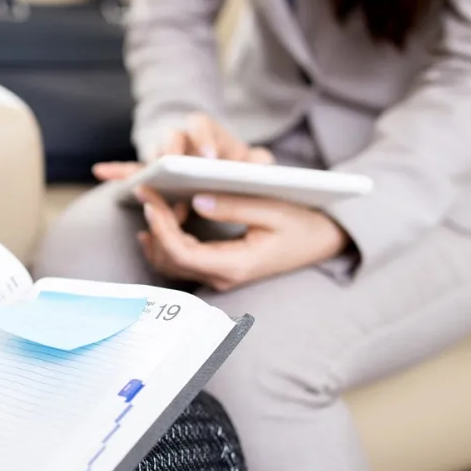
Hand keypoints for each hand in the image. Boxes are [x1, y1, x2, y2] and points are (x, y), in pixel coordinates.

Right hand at [92, 113, 274, 180]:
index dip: (202, 138)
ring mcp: (165, 157)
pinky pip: (131, 171)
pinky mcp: (153, 175)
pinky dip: (116, 171)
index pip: (201, 125)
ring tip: (148, 190)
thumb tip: (260, 164)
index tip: (206, 157)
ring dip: (149, 171)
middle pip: (171, 137)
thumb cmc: (241, 170)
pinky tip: (100, 172)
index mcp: (208, 133)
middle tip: (173, 173)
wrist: (225, 173)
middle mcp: (184, 140)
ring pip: (151, 156)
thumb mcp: (255, 164)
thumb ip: (260, 162)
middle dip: (171, 156)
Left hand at [135, 187, 348, 290]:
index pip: (182, 253)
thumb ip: (234, 206)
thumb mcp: (273, 210)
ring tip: (152, 204)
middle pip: (171, 259)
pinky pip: (182, 262)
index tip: (149, 199)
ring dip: (157, 236)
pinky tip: (157, 224)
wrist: (323, 243)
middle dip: (154, 226)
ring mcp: (220, 276)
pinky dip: (165, 243)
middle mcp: (224, 277)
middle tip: (147, 193)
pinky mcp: (219, 269)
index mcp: (236, 265)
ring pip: (172, 265)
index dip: (160, 226)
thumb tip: (196, 200)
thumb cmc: (303, 225)